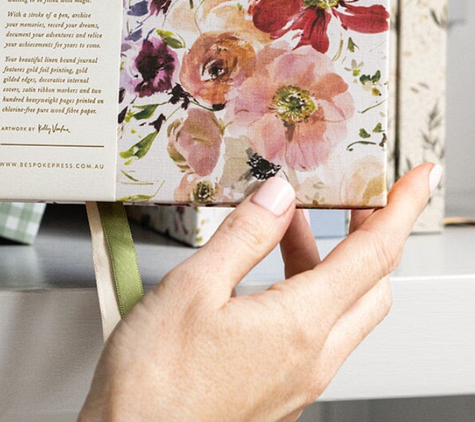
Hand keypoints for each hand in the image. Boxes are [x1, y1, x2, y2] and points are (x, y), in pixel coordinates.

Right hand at [80, 163, 440, 421]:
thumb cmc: (154, 383)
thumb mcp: (192, 287)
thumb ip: (243, 236)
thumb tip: (279, 195)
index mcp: (299, 325)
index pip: (373, 255)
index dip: (401, 209)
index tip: (420, 179)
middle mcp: (311, 359)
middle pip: (371, 287)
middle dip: (372, 235)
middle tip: (356, 197)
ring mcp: (296, 381)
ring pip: (342, 312)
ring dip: (329, 260)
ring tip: (289, 222)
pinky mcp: (277, 393)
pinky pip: (314, 336)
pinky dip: (306, 292)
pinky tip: (266, 275)